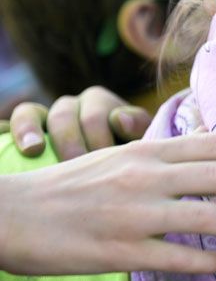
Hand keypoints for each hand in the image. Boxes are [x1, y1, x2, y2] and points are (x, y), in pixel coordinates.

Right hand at [0, 132, 215, 275]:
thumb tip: (207, 152)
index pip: (212, 143)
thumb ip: (161, 157)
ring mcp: (134, 214)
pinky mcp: (120, 250)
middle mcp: (145, 177)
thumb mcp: (117, 157)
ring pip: (207, 216)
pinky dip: (208, 261)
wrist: (10, 213)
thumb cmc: (68, 186)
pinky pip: (176, 257)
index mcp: (145, 151)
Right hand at [7, 86, 149, 158]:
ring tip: (34, 151)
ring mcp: (47, 117)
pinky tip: (12, 147)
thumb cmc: (127, 163)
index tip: (104, 155)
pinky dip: (10, 130)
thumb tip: (121, 120)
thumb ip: (137, 131)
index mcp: (102, 104)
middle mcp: (73, 106)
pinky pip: (12, 122)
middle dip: (70, 140)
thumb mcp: (138, 147)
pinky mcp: (25, 129)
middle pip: (66, 113)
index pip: (98, 111)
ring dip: (32, 129)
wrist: (108, 176)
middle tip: (77, 165)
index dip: (100, 131)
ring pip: (33, 112)